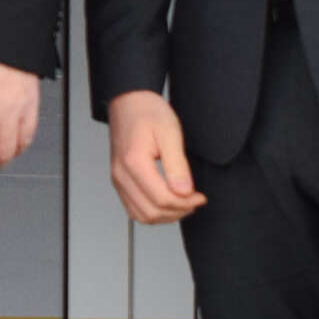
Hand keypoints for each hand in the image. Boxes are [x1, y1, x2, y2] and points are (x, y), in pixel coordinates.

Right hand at [106, 89, 205, 224]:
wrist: (128, 102)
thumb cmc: (147, 112)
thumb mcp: (170, 133)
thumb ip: (177, 165)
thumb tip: (184, 192)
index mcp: (134, 162)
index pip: (162, 198)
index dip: (186, 203)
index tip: (200, 197)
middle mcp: (121, 174)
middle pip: (151, 212)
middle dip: (178, 211)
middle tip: (194, 200)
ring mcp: (118, 179)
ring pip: (142, 215)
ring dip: (166, 215)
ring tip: (183, 203)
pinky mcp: (119, 181)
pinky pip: (134, 209)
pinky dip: (153, 212)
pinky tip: (167, 202)